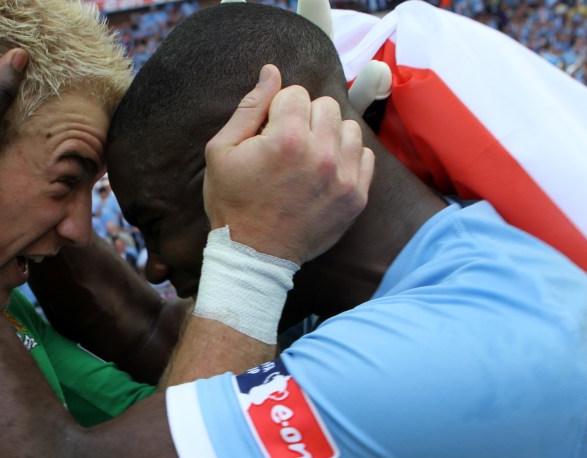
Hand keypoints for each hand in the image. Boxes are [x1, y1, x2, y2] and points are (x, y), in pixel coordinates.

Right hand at [203, 64, 373, 264]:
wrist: (254, 256)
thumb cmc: (232, 203)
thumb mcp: (221, 152)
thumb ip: (249, 107)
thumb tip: (272, 71)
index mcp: (285, 139)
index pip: (295, 93)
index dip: (277, 109)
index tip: (269, 132)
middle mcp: (320, 154)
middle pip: (326, 105)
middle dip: (305, 118)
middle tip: (288, 145)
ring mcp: (343, 177)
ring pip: (349, 127)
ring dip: (329, 135)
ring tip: (309, 156)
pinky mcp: (357, 197)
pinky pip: (365, 156)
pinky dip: (346, 158)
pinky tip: (325, 171)